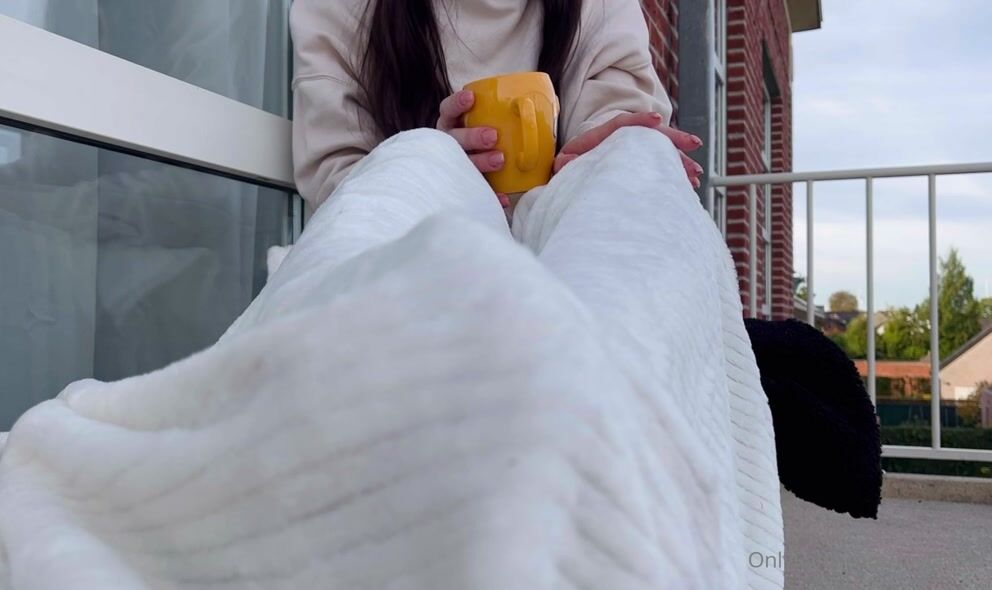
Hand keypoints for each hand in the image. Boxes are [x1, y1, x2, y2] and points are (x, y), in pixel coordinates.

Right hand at [437, 90, 510, 207]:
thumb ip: (506, 115)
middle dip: (472, 136)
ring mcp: (454, 166)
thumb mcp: (489, 123)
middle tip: (493, 136)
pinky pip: (475, 193)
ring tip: (500, 160)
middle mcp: (449, 144)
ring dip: (480, 161)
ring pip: (462, 163)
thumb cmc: (487, 139)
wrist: (474, 176)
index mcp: (452, 125)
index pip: (448, 110)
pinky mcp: (464, 187)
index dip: (457, 103)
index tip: (472, 99)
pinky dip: (491, 194)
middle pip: (454, 138)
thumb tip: (548, 104)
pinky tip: (504, 197)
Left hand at [553, 112, 704, 188]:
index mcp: (604, 136)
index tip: (656, 119)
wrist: (576, 168)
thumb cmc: (571, 165)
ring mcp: (635, 151)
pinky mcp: (642, 164)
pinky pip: (662, 165)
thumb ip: (565, 162)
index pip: (624, 123)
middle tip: (694, 144)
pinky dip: (676, 174)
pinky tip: (690, 185)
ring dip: (680, 161)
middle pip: (652, 135)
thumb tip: (563, 163)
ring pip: (662, 151)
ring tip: (696, 174)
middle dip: (674, 139)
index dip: (640, 120)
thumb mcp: (565, 162)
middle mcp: (624, 140)